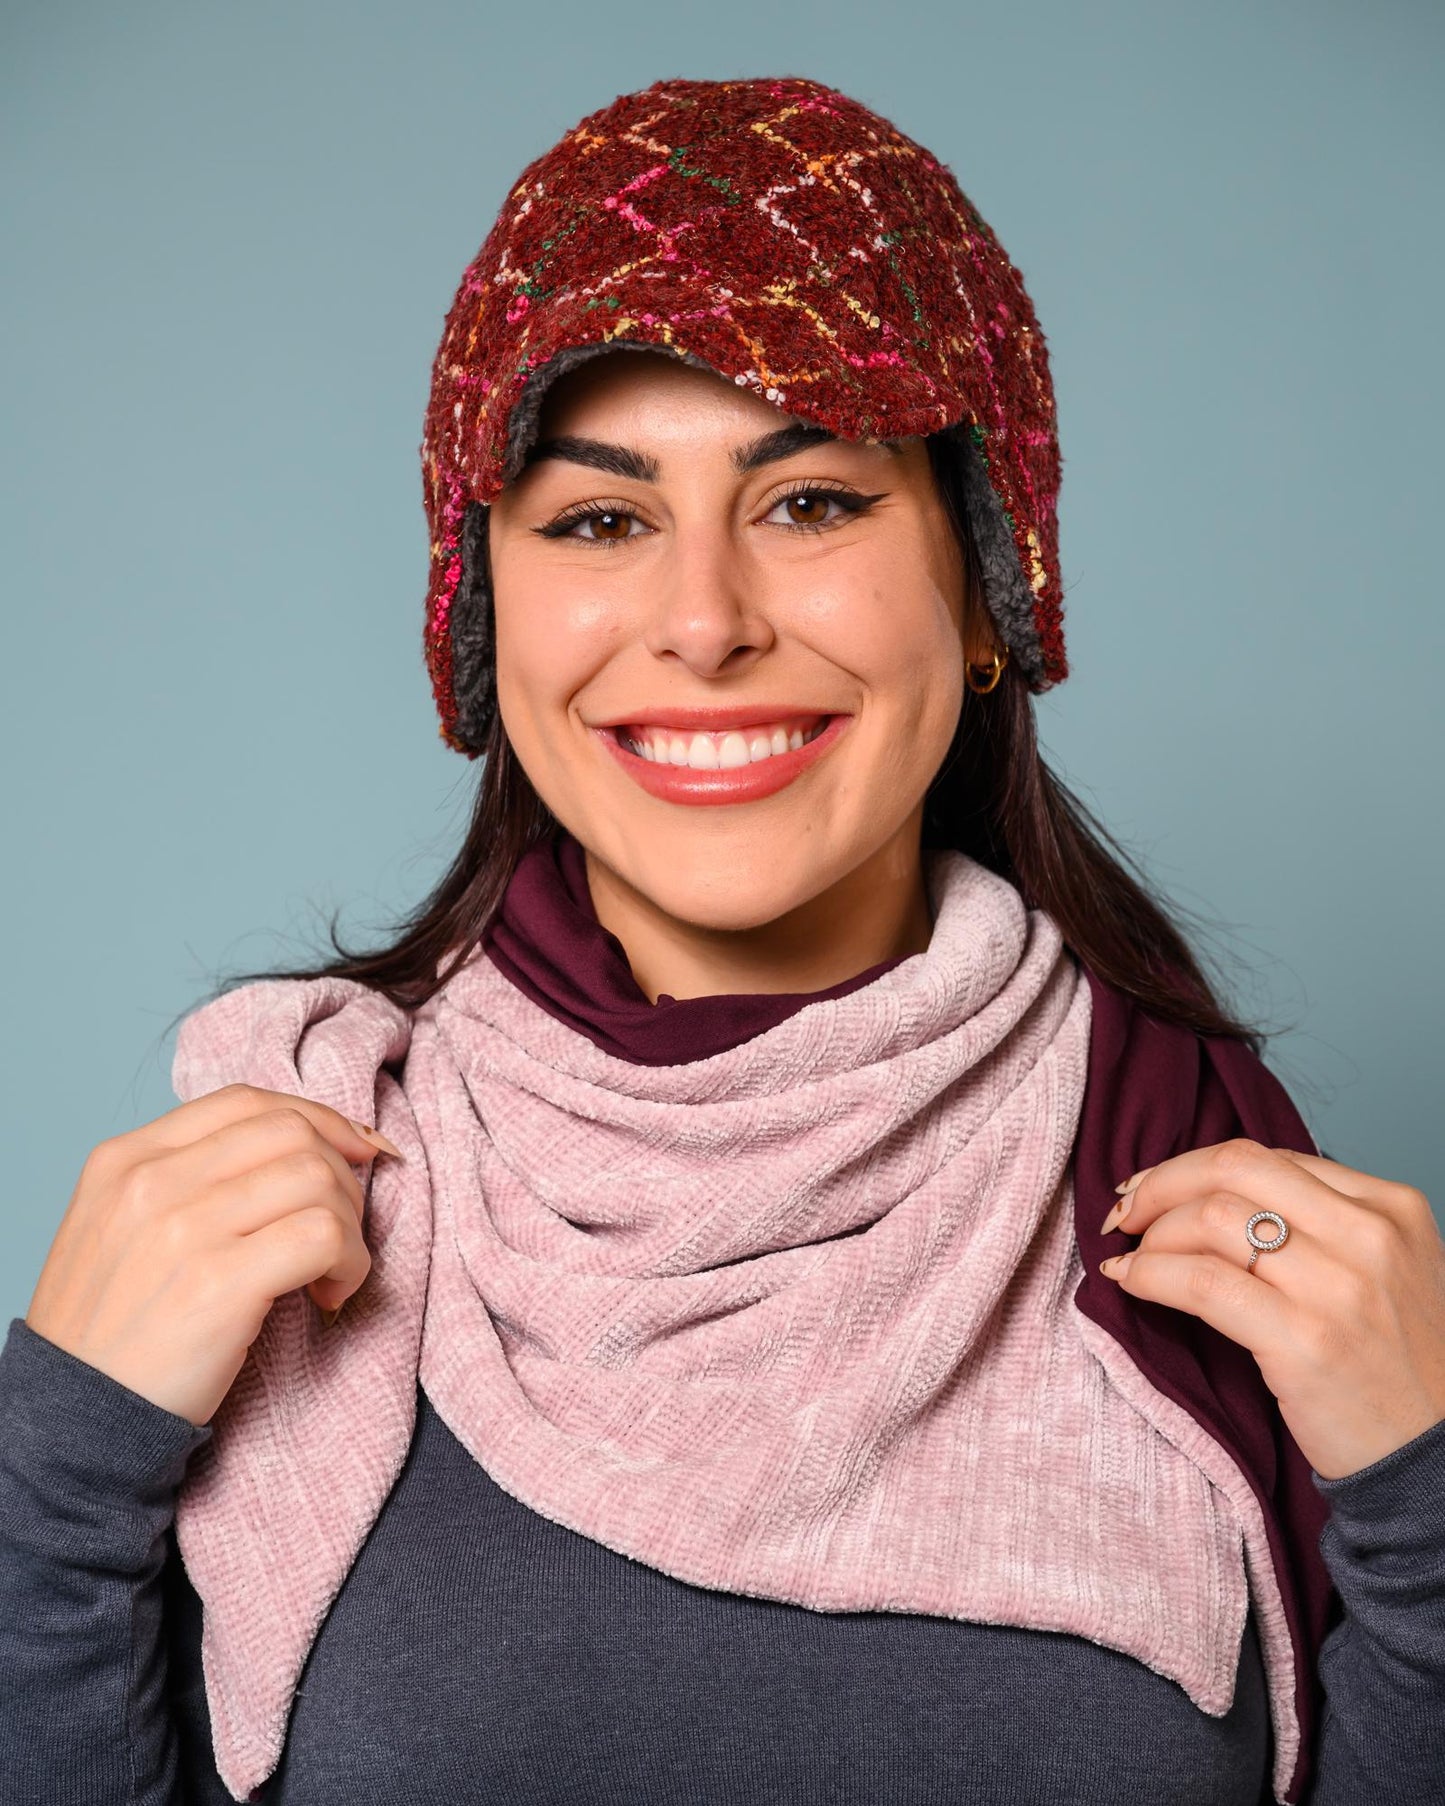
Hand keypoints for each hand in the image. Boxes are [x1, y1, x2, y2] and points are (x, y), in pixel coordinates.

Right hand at [26, 1084, 399, 1426]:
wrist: (76, 1419)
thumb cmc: (114, 1329)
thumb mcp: (120, 1227)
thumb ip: (186, 1176)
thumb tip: (297, 1145)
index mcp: (126, 1159)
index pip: (246, 1101)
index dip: (318, 1120)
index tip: (355, 1151)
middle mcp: (151, 1182)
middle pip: (291, 1132)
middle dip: (341, 1174)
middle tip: (341, 1227)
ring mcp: (183, 1229)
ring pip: (317, 1178)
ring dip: (350, 1223)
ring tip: (333, 1268)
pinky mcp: (220, 1284)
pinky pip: (324, 1236)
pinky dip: (351, 1262)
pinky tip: (331, 1296)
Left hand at [1096, 1140, 1444, 1480]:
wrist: (1436, 1460)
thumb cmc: (1398, 1367)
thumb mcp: (1387, 1270)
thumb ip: (1322, 1223)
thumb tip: (1214, 1195)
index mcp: (1391, 1207)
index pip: (1267, 1157)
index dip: (1195, 1169)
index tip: (1156, 1189)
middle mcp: (1370, 1235)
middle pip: (1234, 1168)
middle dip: (1161, 1183)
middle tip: (1125, 1212)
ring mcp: (1339, 1287)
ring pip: (1211, 1219)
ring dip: (1152, 1235)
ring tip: (1132, 1258)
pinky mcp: (1305, 1341)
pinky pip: (1202, 1283)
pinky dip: (1150, 1275)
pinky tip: (1130, 1282)